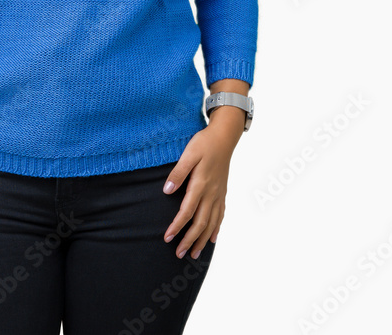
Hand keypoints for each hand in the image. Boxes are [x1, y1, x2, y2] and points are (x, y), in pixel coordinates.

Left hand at [161, 112, 244, 258]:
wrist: (224, 137)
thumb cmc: (204, 143)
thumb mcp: (188, 154)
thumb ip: (178, 173)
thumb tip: (167, 191)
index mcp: (201, 184)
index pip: (187, 211)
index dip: (177, 226)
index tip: (167, 238)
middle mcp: (211, 193)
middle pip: (200, 223)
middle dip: (189, 240)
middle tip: (179, 254)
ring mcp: (218, 194)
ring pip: (211, 223)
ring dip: (202, 240)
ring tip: (194, 254)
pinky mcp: (222, 192)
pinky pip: (220, 215)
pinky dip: (216, 229)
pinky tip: (212, 238)